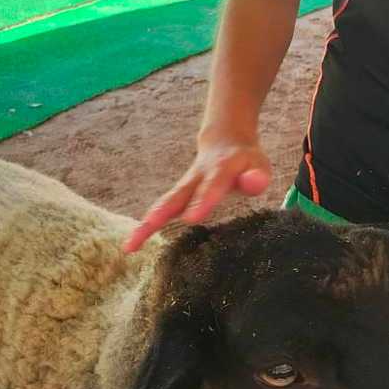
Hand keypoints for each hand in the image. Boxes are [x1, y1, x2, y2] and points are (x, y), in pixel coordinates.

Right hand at [123, 134, 271, 252]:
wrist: (225, 142)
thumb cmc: (245, 161)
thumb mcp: (258, 164)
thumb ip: (257, 175)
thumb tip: (255, 183)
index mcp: (219, 170)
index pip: (211, 186)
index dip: (201, 201)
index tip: (191, 218)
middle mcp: (196, 179)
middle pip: (176, 195)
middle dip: (162, 212)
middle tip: (148, 226)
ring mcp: (183, 187)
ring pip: (163, 205)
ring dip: (146, 224)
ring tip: (130, 246)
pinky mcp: (177, 197)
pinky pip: (160, 212)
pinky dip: (146, 228)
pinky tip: (131, 247)